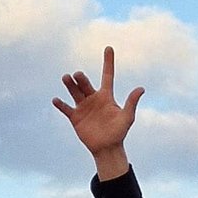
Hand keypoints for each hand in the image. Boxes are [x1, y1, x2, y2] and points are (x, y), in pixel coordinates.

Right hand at [53, 46, 142, 178]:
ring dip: (69, 85)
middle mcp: (93, 98)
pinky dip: (61, 105)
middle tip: (77, 75)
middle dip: (81, 79)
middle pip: (85, 84)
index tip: (109, 48)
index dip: (108, 62)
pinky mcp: (75, 118)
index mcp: (106, 96)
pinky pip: (66, 109)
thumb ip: (131, 102)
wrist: (107, 148)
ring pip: (75, 92)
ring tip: (66, 78)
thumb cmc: (119, 132)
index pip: (107, 75)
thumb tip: (141, 88)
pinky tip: (56, 100)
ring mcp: (83, 107)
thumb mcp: (127, 117)